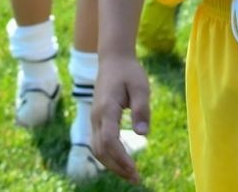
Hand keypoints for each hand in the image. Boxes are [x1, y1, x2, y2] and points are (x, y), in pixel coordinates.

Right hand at [91, 55, 149, 183]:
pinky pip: (99, 144)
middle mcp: (96, 117)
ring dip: (112, 165)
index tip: (135, 169)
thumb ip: (141, 109)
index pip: (109, 140)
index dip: (120, 157)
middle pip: (100, 150)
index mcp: (106, 108)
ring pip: (97, 150)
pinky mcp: (97, 121)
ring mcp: (94, 119)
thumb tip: (143, 134)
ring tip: (131, 175)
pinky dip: (109, 157)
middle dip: (117, 167)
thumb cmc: (129, 72)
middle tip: (137, 178)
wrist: (113, 60)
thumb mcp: (141, 87)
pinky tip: (124, 163)